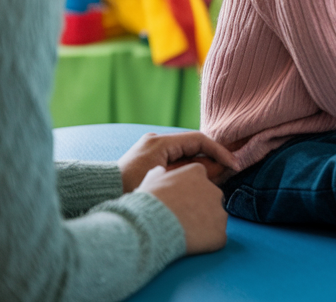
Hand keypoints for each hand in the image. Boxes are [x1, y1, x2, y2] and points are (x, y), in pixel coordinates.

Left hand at [118, 132, 240, 192]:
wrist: (102, 196)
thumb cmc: (132, 191)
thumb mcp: (169, 182)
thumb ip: (196, 173)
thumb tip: (221, 169)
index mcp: (160, 142)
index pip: (199, 140)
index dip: (220, 152)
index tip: (234, 166)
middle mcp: (156, 140)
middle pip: (194, 147)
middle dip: (212, 161)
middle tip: (228, 175)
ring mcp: (152, 148)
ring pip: (186, 155)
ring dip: (201, 166)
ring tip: (214, 182)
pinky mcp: (150, 159)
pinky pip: (176, 161)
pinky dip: (189, 170)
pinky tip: (197, 183)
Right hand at [137, 163, 228, 253]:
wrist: (151, 226)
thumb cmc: (147, 204)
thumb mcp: (151, 182)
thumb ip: (161, 176)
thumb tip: (160, 172)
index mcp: (197, 172)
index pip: (199, 178)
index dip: (188, 192)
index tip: (178, 201)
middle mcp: (214, 189)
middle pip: (211, 198)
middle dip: (200, 208)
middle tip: (181, 218)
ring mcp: (219, 212)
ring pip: (215, 218)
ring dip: (204, 225)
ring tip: (184, 232)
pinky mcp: (220, 233)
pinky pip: (216, 238)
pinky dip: (206, 243)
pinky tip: (190, 244)